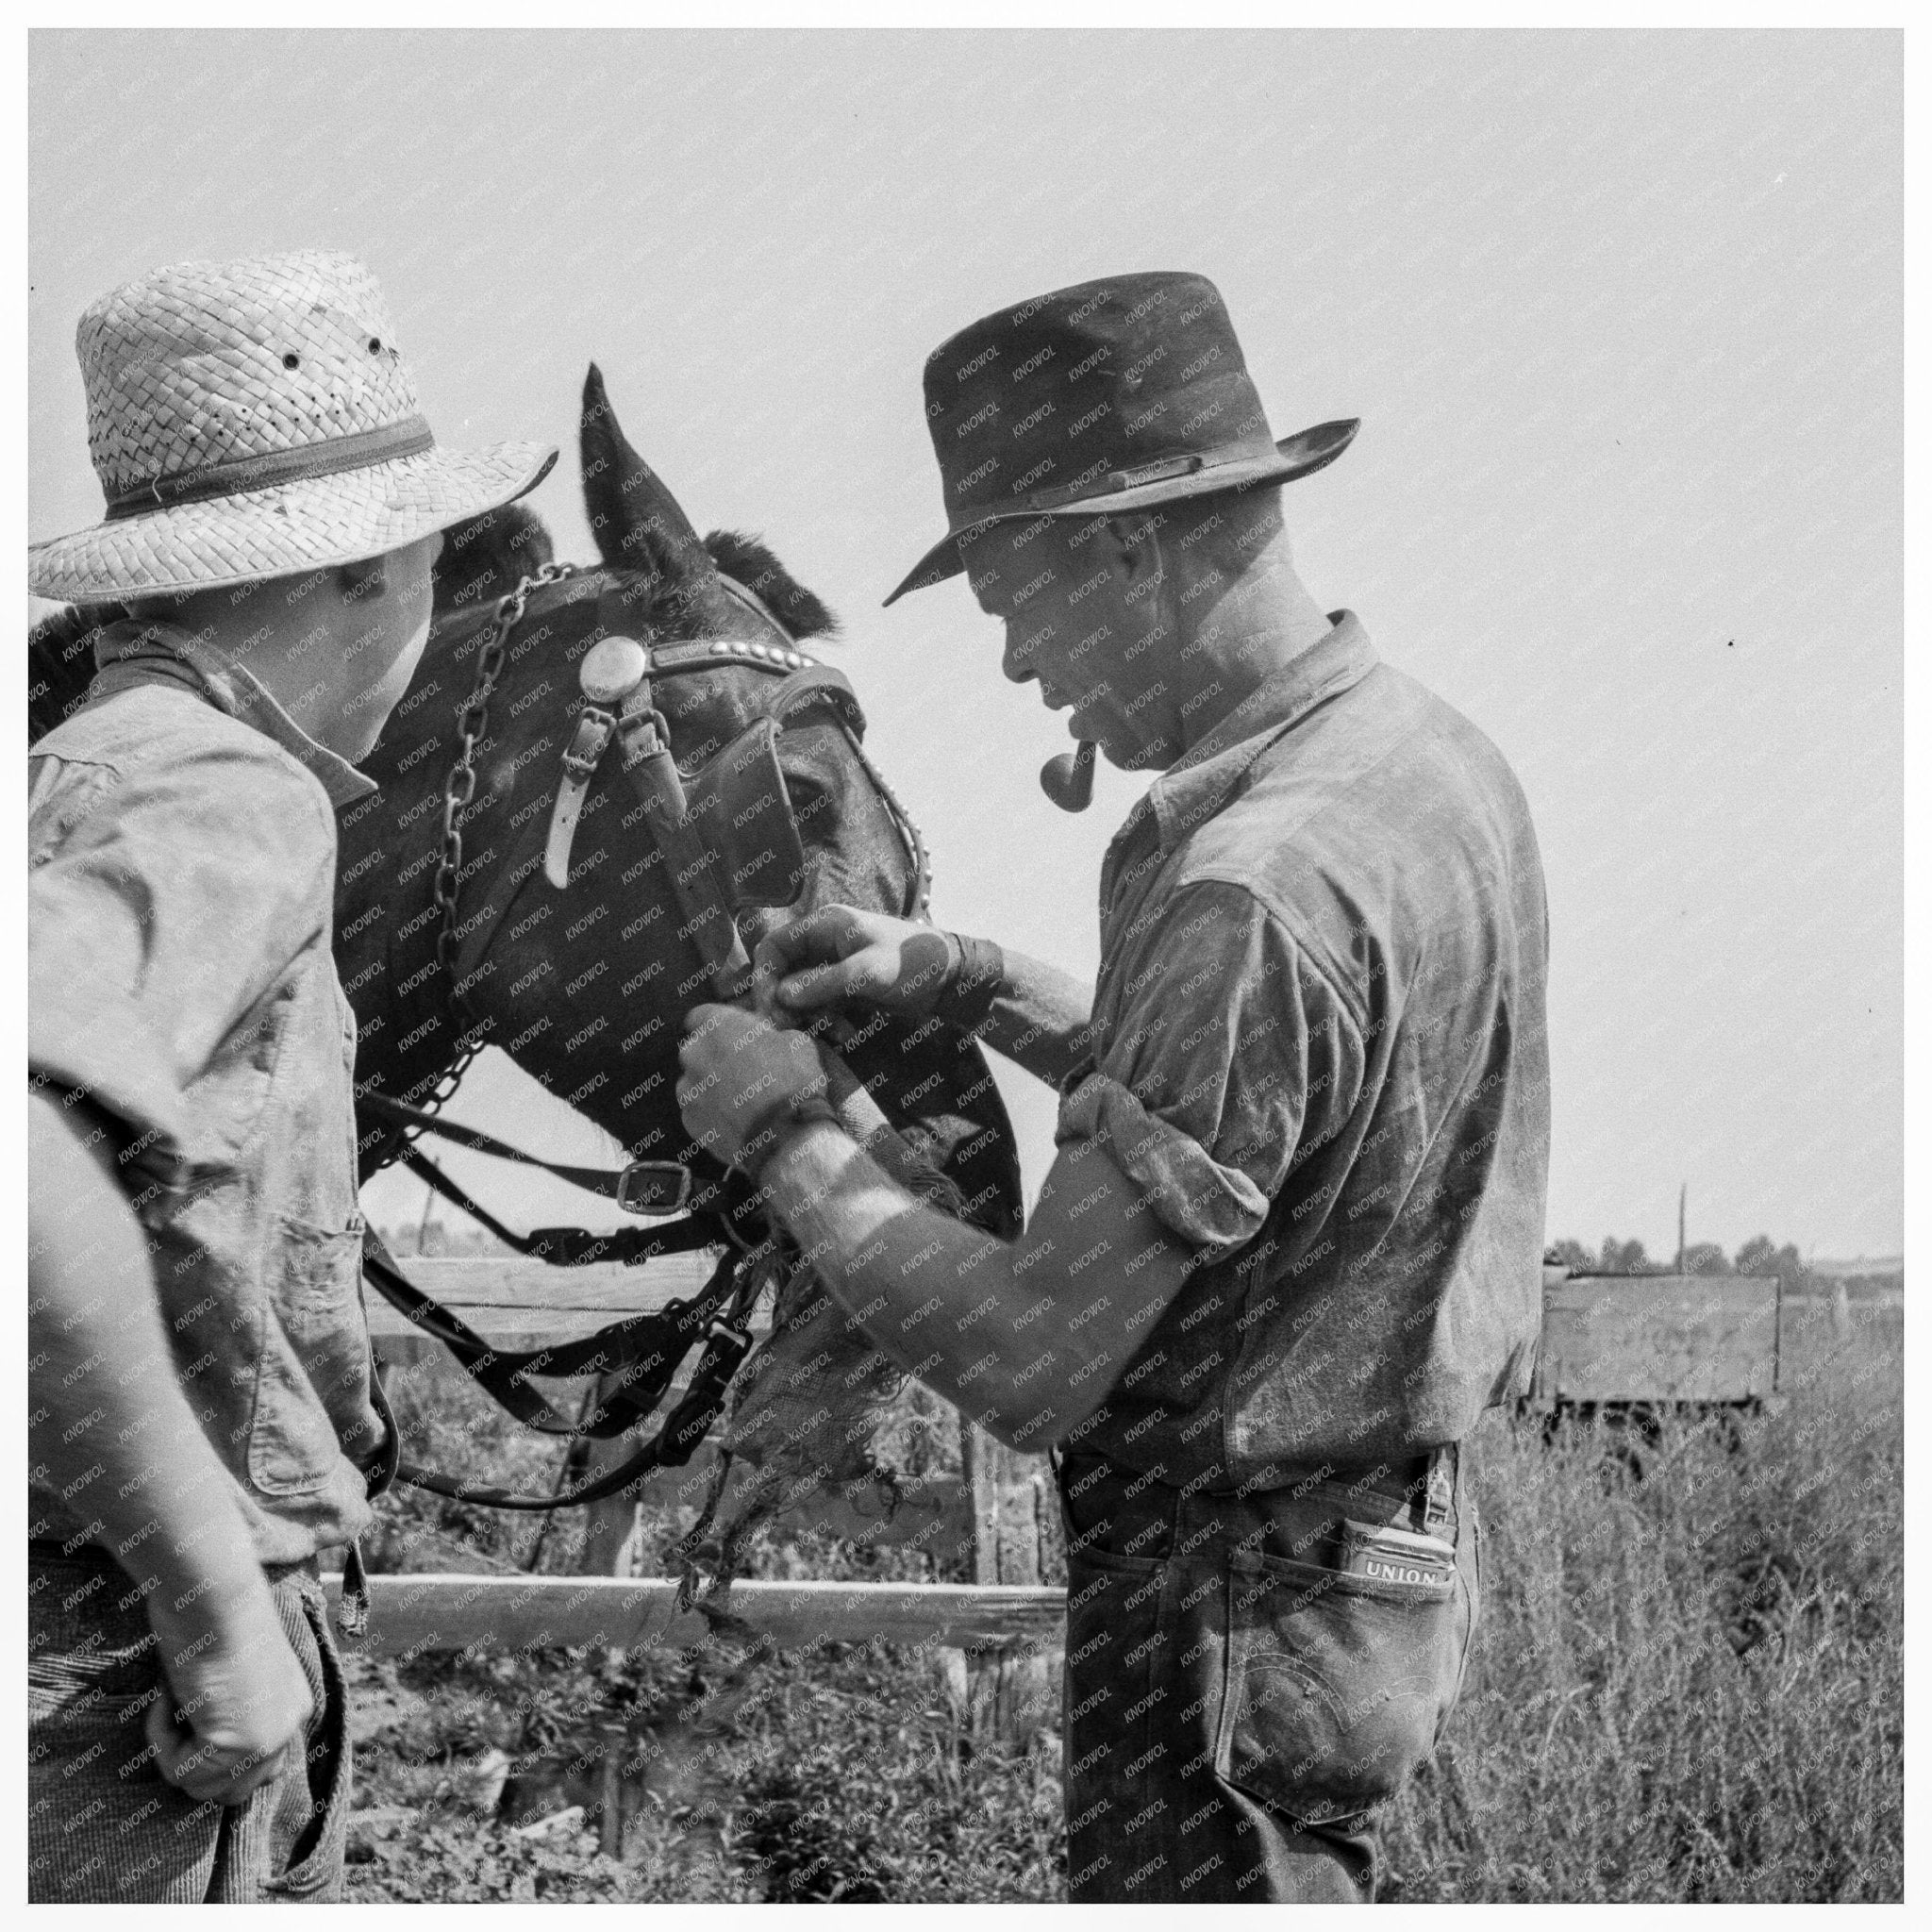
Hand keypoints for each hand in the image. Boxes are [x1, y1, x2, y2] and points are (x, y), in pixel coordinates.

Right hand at [143, 1573, 313, 1806]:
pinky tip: (169, 1696)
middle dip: (196, 1763)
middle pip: (234, 1791)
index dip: (211, 1752)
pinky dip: (161, 1740)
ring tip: (175, 1700)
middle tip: (180, 1713)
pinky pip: (180, 1774)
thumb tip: (201, 1760)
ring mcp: (268, 1739)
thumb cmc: (215, 1616)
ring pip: (203, 1791)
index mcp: (294, 1708)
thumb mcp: (236, 1674)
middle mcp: (290, 1727)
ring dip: (175, 1754)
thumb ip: (235, 1713)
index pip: (258, 1770)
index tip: (190, 1710)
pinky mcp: (238, 1744)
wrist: (213, 1589)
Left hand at [678, 1003, 831, 1172]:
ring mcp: (688, 1089)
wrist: (786, 1135)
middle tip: (743, 1069)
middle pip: (697, 1049)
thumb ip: (770, 1036)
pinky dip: (712, 1113)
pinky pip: (698, 1110)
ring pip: (695, 1082)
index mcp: (717, 1025)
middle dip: (714, 1056)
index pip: (701, 1016)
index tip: (736, 1036)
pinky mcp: (689, 1120)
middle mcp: (694, 1053)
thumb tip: (769, 1041)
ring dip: (711, 1085)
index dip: (719, 1026)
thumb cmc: (794, 1081)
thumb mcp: (797, 1042)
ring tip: (740, 1100)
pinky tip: (736, 1120)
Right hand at [754, 905, 957, 1020]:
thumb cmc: (913, 963)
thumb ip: (823, 983)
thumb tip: (781, 996)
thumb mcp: (867, 972)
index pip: (774, 947)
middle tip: (789, 1030)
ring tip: (830, 1033)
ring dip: (808, 1017)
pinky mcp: (845, 989)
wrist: (951, 978)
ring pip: (800, 994)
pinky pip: (821, 1006)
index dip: (764, 977)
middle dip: (784, 1003)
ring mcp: (834, 967)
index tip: (770, 1009)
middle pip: (782, 973)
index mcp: (824, 926)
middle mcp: (823, 944)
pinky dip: (828, 1022)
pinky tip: (847, 1034)